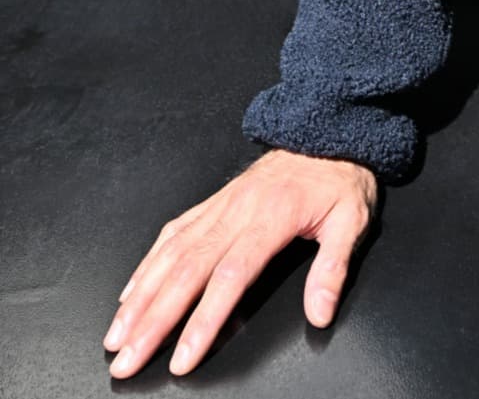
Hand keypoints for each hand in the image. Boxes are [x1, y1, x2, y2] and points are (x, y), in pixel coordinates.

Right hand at [102, 147, 378, 378]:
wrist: (325, 127)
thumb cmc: (339, 176)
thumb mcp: (352, 218)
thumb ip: (334, 267)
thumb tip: (320, 312)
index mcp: (271, 218)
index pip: (229, 277)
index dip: (203, 321)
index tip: (182, 358)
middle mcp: (237, 212)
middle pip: (186, 272)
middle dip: (152, 322)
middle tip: (126, 360)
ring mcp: (220, 206)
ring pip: (170, 255)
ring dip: (139, 298)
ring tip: (116, 336)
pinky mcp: (213, 202)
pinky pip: (173, 233)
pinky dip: (147, 265)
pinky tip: (131, 292)